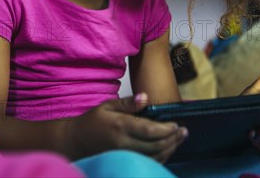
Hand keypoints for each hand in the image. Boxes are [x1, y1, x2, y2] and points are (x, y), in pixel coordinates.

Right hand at [63, 92, 187, 162]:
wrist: (75, 141)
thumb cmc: (92, 122)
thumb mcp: (107, 106)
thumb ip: (127, 103)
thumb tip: (146, 97)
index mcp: (120, 126)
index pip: (150, 130)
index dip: (167, 129)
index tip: (176, 124)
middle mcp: (124, 143)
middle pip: (156, 145)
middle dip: (173, 139)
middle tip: (183, 132)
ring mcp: (124, 155)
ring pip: (154, 157)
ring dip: (170, 149)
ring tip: (179, 140)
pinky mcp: (124, 162)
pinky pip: (148, 163)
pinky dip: (161, 158)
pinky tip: (167, 150)